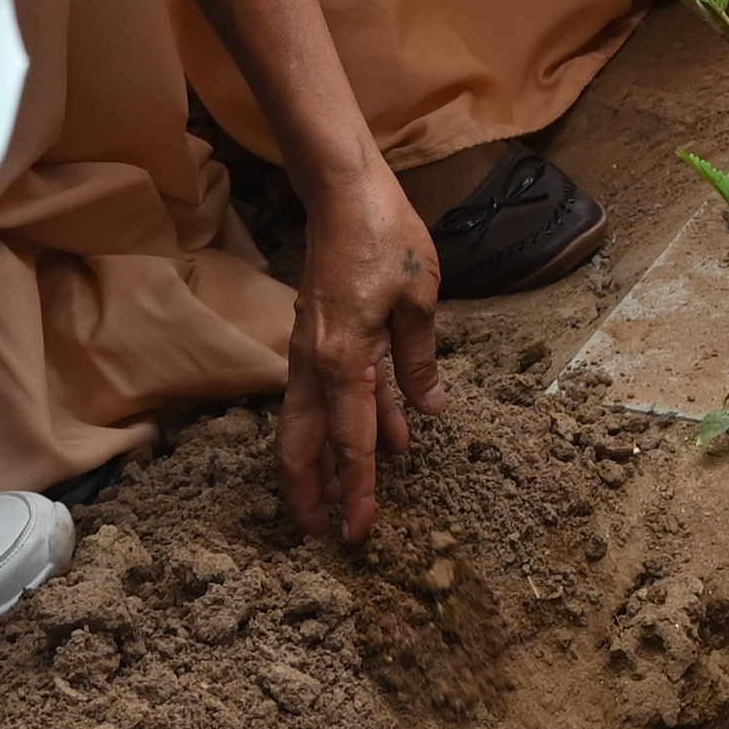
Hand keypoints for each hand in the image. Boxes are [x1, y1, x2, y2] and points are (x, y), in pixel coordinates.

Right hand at [278, 154, 443, 538]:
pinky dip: (344, 422)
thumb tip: (428, 411)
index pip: (350, 444)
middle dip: (309, 494)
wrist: (343, 193)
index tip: (358, 534)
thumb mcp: (418, 299)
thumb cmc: (385, 237)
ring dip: (323, 465)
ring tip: (345, 500)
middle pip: (300, 447)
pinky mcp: (316, 339)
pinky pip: (324, 396)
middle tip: (325, 535)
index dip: (357, 493)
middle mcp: (315, 363)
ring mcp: (309, 352)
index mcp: (342, 360)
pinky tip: (382, 437)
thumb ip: (419, 361)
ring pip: (306, 426)